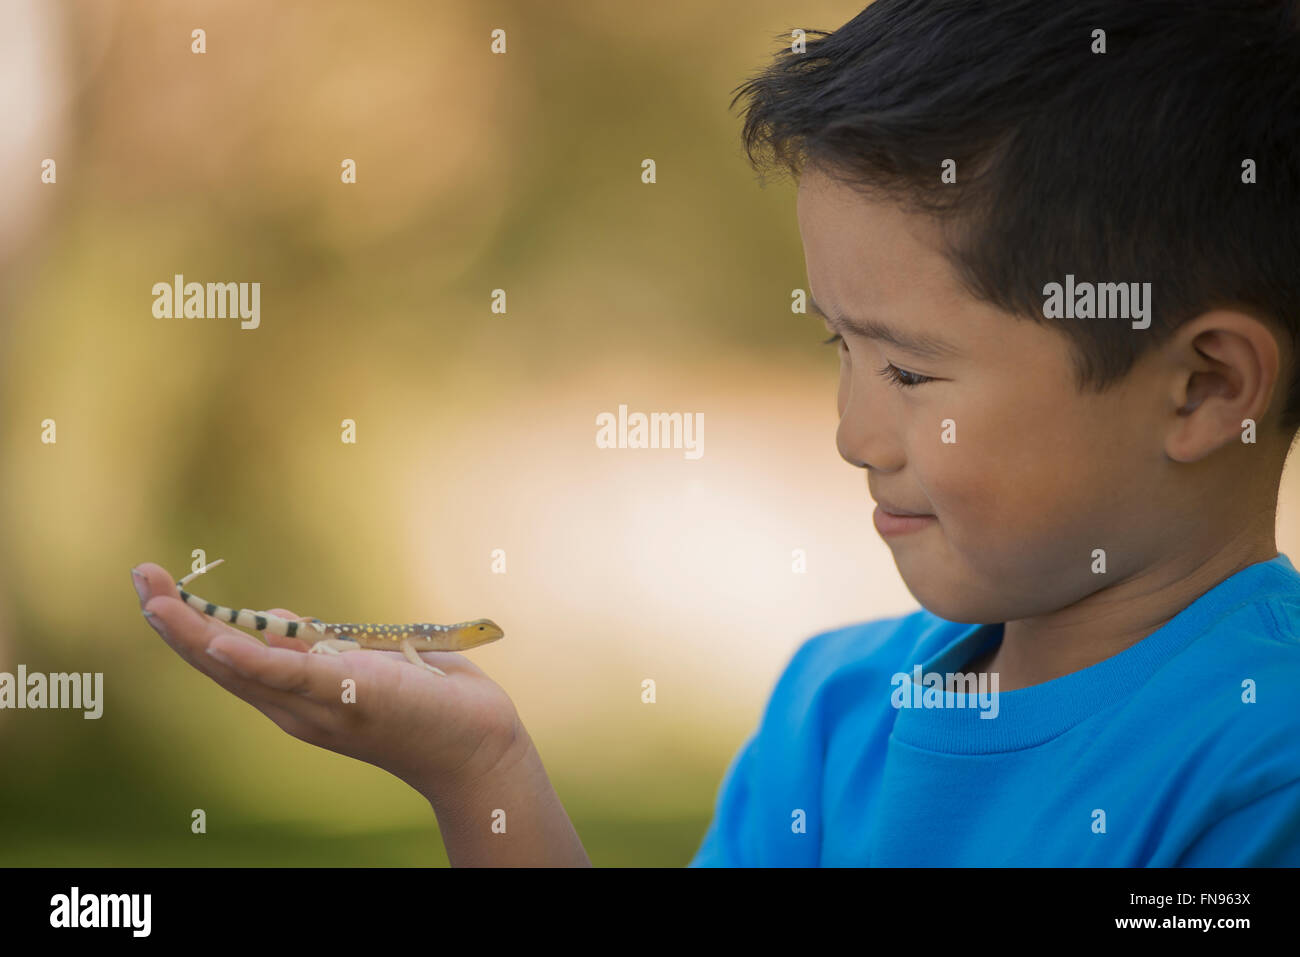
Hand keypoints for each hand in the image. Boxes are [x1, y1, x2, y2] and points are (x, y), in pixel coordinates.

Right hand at [130, 562, 522, 800]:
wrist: (473, 744)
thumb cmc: (421, 701)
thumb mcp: (359, 662)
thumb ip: (315, 646)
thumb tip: (274, 615)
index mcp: (294, 694)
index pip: (225, 656)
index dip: (187, 622)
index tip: (154, 585)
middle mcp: (294, 707)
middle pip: (218, 663)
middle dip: (175, 621)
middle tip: (138, 578)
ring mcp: (317, 705)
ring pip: (242, 669)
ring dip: (196, 633)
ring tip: (157, 599)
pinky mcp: (349, 694)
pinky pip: (293, 676)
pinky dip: (254, 659)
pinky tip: (219, 641)